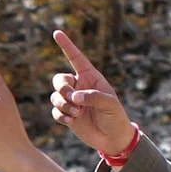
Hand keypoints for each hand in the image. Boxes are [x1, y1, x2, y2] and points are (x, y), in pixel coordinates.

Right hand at [48, 30, 136, 157]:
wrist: (112, 138)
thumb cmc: (115, 117)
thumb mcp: (110, 104)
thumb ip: (93, 97)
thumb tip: (74, 97)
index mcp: (91, 78)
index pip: (76, 58)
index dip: (67, 45)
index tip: (57, 33)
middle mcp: (79, 87)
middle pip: (59, 79)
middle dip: (62, 88)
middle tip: (72, 98)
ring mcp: (72, 101)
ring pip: (56, 96)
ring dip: (64, 105)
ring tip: (77, 114)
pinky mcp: (67, 115)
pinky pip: (55, 111)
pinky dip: (61, 116)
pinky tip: (71, 122)